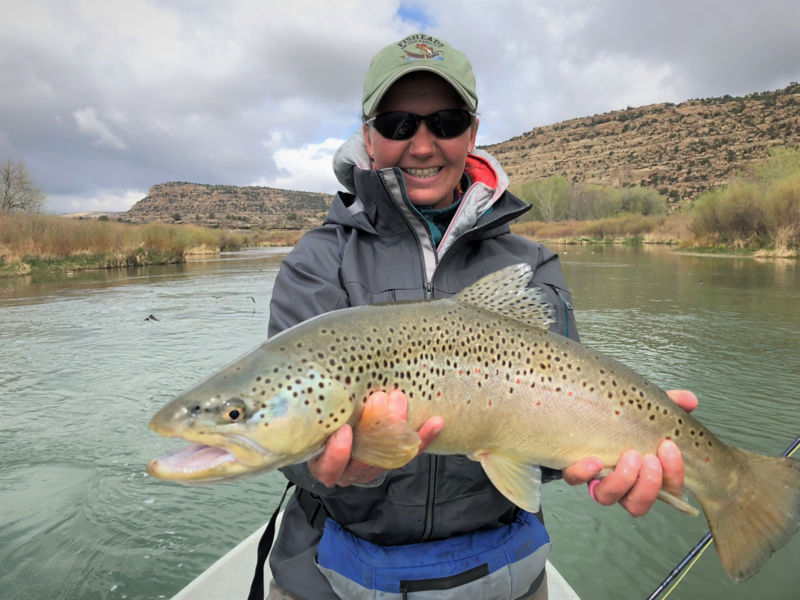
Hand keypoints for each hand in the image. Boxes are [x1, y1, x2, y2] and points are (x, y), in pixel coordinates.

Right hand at [308, 389, 443, 486]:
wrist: (335, 431)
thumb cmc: (320, 425)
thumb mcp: (316, 420)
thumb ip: (321, 409)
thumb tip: (326, 377)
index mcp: (323, 465)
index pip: (329, 466)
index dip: (337, 453)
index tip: (343, 430)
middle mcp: (347, 472)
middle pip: (364, 460)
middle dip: (375, 430)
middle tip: (379, 400)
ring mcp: (371, 467)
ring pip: (390, 456)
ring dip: (398, 427)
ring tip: (399, 400)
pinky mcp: (392, 459)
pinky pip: (410, 452)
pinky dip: (424, 436)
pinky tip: (436, 422)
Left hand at [562, 389, 697, 516]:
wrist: (585, 411)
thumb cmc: (623, 419)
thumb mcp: (649, 410)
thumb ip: (670, 404)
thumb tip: (689, 400)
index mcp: (647, 474)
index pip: (669, 490)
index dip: (673, 475)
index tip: (670, 448)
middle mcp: (623, 484)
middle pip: (637, 505)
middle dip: (647, 484)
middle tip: (648, 459)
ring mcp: (597, 479)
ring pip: (607, 498)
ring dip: (621, 480)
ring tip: (628, 457)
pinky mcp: (575, 469)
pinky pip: (575, 479)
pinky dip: (584, 473)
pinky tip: (593, 460)